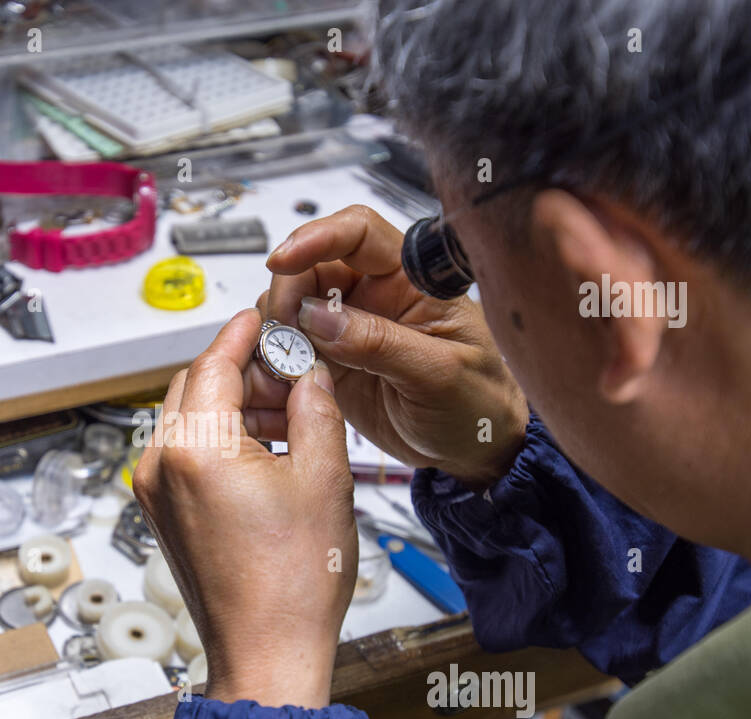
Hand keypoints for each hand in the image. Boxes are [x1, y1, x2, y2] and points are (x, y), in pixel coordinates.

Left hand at [133, 308, 356, 708]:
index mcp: (195, 450)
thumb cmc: (292, 586)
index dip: (245, 333)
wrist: (266, 654)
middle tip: (291, 369)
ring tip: (288, 412)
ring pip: (188, 417)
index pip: (214, 363)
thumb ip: (315, 410)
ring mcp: (155, 492)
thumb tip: (308, 374)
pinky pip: (185, 452)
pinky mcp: (162, 513)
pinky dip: (220, 437)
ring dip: (233, 403)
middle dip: (241, 368)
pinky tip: (266, 447)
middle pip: (194, 385)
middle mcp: (161, 466)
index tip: (265, 316)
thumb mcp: (324, 480)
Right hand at [252, 205, 528, 488]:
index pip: (358, 233)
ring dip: (277, 331)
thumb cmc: (476, 404)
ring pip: (292, 306)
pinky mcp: (330, 361)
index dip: (317, 236)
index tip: (282, 261)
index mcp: (411, 280)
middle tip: (282, 334)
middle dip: (287, 294)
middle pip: (312, 267)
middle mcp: (375, 295)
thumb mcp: (438, 374)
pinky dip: (275, 360)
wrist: (471, 452)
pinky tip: (281, 384)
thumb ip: (379, 343)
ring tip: (283, 367)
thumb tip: (317, 315)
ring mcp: (348, 328)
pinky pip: (288, 347)